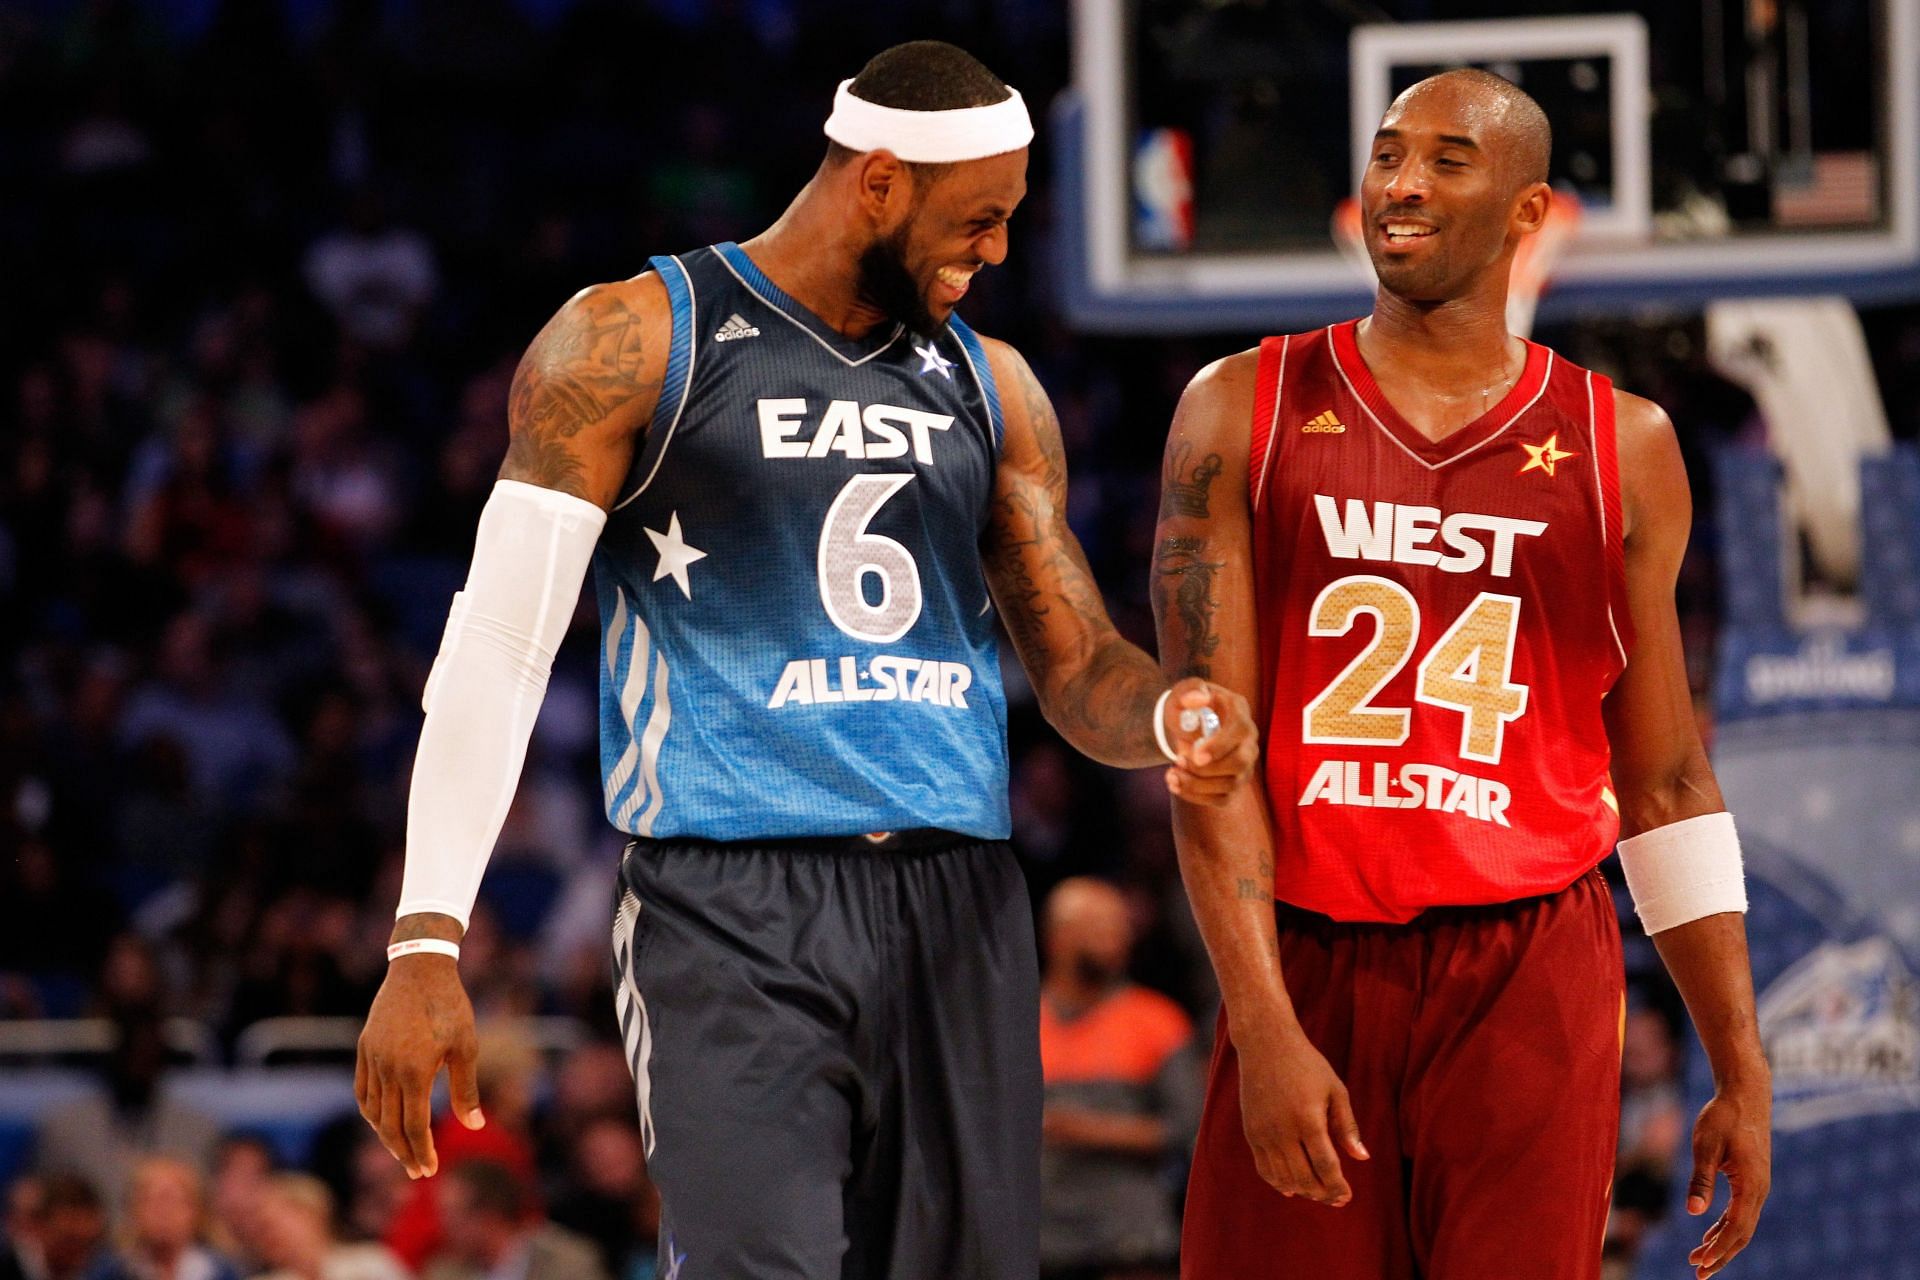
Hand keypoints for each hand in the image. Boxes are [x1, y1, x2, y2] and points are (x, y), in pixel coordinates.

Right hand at [355, 954, 484, 1178]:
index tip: (429, 1170)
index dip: (421, 1150)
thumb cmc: (450, 1007)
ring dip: (385, 1135)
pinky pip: (362, 1090)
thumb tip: (475, 1126)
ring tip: (402, 1150)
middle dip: (404, 1151)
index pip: (413, 1124)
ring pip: (372, 1110)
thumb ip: (466, 1089)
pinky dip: (371, 1111)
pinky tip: (383, 1121)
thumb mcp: (466, 1046)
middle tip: (417, 1172)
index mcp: (415, 1070)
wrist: (420, 968)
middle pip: (390, 1124)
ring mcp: (372, 1057)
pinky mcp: (364, 1047)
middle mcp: (388, 1068)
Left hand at [1163, 677, 1258, 805]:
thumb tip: (1197, 699)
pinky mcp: (1234, 783)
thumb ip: (1190, 690)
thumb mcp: (1183, 692)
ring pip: (1230, 785)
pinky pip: (1222, 799)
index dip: (1220, 746)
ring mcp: (1245, 765)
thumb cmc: (1187, 706)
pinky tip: (1175, 785)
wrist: (1185, 726)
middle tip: (1178, 761)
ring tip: (1171, 775)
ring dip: (1197, 785)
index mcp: (1239, 712)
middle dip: (1208, 769)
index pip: (1240, 732)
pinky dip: (1196, 796)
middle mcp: (1248, 740)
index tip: (1195, 755)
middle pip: (1241, 763)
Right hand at [1236, 1021, 1367, 1204]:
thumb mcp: (1335, 1090)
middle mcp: (1283, 1130)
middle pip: (1304, 1178)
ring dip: (1303, 1191)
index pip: (1325, 1167)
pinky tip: (1292, 1188)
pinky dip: (1278, 1183)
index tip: (1347, 1196)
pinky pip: (1264, 1169)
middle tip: (1337, 1199)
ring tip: (1318, 1192)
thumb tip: (1363, 1158)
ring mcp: (1263, 1133)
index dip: (1337, 1187)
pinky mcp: (1251, 1132)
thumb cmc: (1306, 1064)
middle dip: (1323, 1194)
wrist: (1265, 1044)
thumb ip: (1347, 1126)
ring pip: (1283, 1178)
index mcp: (1308, 1119)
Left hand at [1685, 1073, 1770, 1277]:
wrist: (1745, 1094)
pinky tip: (1709, 1233)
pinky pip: (1741, 1211)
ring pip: (1742, 1224)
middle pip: (1742, 1234)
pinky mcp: (1752, 1179)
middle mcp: (1760, 1190)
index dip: (1719, 1250)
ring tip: (1698, 1259)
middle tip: (1699, 1274)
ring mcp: (1758, 1186)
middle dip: (1721, 1255)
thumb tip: (1694, 1212)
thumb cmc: (1723, 1116)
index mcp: (1751, 1186)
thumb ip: (1701, 1179)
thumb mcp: (1706, 1146)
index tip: (1701, 1265)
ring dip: (1721, 1242)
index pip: (1736, 1228)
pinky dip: (1725, 1225)